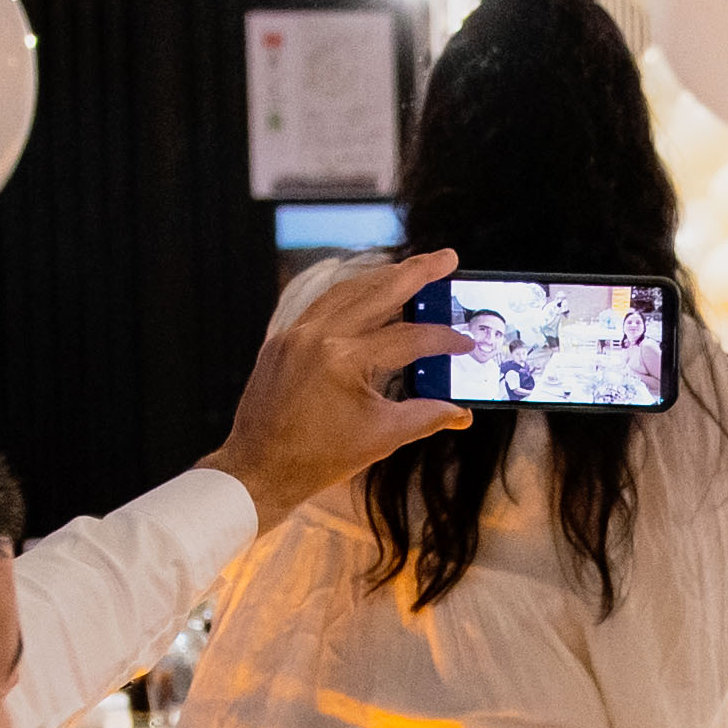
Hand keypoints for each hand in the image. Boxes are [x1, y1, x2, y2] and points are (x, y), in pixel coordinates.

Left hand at [203, 247, 469, 521]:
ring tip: (413, 269)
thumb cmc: (319, 459)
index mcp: (344, 360)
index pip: (408, 337)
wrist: (259, 470)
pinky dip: (350, 296)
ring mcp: (295, 334)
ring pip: (347, 291)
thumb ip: (426, 416)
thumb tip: (461, 411)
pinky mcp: (281, 340)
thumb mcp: (382, 437)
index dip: (444, 339)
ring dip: (382, 277)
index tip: (467, 342)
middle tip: (447, 257)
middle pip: (378, 291)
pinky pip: (321, 306)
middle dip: (417, 272)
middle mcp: (318, 336)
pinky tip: (369, 293)